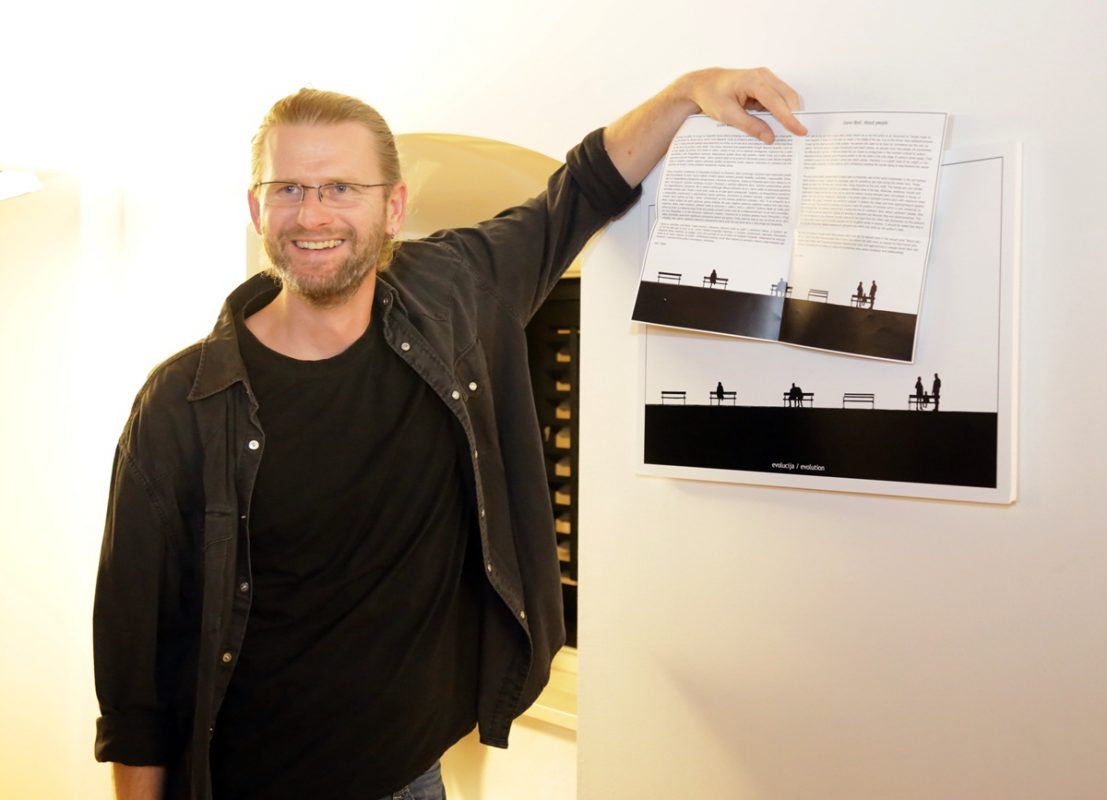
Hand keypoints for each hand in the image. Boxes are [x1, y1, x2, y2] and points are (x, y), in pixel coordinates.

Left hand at [680, 67, 806, 142]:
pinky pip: (778, 98)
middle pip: (788, 97)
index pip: (777, 102)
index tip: (800, 131)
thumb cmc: (711, 95)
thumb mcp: (727, 114)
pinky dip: (780, 111)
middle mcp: (763, 76)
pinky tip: (777, 124)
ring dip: (788, 113)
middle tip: (798, 135)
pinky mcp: (765, 85)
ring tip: (790, 131)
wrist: (702, 84)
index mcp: (754, 80)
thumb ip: (750, 126)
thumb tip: (770, 137)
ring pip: (786, 97)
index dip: (789, 118)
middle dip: (794, 115)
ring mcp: (765, 79)